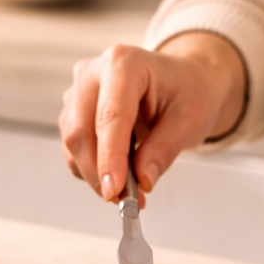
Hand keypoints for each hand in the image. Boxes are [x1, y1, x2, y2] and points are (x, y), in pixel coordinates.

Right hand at [59, 33, 246, 202]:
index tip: (115, 190)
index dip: (109, 157)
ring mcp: (78, 91)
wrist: (183, 82)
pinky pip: (73, 150)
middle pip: (80, 132)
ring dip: (96, 175)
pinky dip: (92, 170)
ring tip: (129, 189)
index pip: (110, 117)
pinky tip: (118, 174)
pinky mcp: (73, 112)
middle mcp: (93, 72)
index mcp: (124, 63)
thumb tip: (143, 180)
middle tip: (125, 200)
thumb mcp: (190, 119)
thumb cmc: (188, 91)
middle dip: (99, 172)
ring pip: (73, 145)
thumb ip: (164, 149)